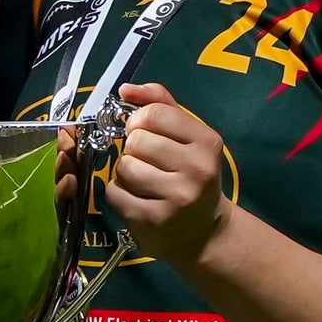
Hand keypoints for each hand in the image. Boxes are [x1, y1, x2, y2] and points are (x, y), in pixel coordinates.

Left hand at [100, 82, 226, 264]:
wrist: (205, 232)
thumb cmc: (191, 176)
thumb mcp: (188, 137)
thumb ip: (160, 104)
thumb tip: (125, 89)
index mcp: (207, 142)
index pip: (154, 114)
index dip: (139, 121)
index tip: (143, 132)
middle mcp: (197, 169)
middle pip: (136, 141)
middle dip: (133, 150)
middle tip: (148, 162)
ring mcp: (176, 198)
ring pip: (124, 166)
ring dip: (125, 172)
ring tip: (143, 181)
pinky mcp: (154, 220)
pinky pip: (115, 193)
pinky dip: (118, 194)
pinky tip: (137, 199)